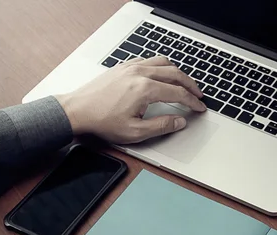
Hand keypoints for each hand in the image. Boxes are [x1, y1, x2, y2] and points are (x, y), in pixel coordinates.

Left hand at [55, 56, 205, 143]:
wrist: (76, 110)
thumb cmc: (101, 121)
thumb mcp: (135, 131)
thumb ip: (162, 126)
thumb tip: (180, 121)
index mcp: (145, 89)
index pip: (178, 93)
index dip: (193, 101)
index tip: (200, 108)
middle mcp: (140, 73)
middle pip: (175, 74)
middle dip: (190, 85)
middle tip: (198, 95)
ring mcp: (131, 67)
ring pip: (163, 63)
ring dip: (178, 73)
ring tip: (185, 84)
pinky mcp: (123, 67)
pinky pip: (149, 61)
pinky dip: (162, 67)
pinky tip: (163, 76)